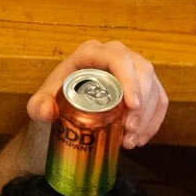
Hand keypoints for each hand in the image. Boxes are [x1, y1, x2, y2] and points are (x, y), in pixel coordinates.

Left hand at [26, 40, 170, 147]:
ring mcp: (132, 71)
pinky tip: (141, 139)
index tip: (131, 106)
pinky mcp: (142, 88)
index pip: (117, 58)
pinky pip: (158, 100)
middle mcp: (115, 56)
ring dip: (148, 116)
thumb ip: (37, 107)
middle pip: (142, 70)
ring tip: (131, 141)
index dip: (129, 79)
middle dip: (142, 103)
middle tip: (130, 131)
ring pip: (153, 87)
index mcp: (92, 53)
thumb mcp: (40, 105)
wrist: (61, 113)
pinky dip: (153, 121)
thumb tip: (47, 111)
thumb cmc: (53, 103)